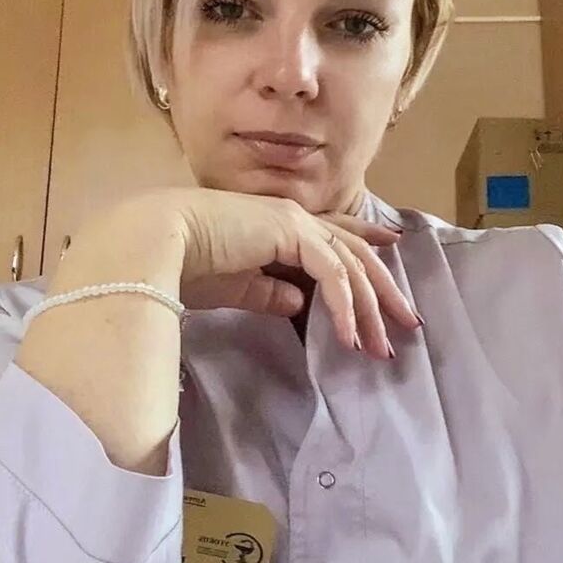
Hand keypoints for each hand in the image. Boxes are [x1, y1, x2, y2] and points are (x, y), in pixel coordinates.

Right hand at [169, 187, 421, 359]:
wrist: (157, 242)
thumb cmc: (185, 263)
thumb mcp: (236, 286)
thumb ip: (268, 291)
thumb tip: (297, 302)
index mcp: (278, 225)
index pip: (333, 231)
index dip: (365, 236)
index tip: (392, 245)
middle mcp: (292, 218)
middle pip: (354, 251)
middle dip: (382, 287)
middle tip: (406, 320)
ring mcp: (294, 222)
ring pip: (350, 262)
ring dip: (369, 305)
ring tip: (381, 345)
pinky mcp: (290, 233)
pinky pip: (332, 272)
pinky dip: (344, 305)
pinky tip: (349, 337)